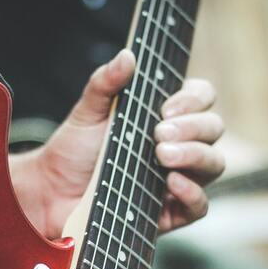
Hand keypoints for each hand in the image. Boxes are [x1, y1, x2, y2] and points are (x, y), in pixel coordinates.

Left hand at [9, 49, 224, 238]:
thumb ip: (106, 83)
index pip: (201, 98)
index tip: (165, 108)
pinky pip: (200, 206)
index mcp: (165, 117)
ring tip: (162, 155)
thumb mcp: (87, 112)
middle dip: (192, 127)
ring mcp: (177, 179)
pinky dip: (193, 193)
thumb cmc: (74, 151)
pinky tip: (172, 182)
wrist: (53, 193)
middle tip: (158, 132)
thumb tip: (127, 55)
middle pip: (213, 129)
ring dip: (195, 155)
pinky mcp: (170, 213)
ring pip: (214, 164)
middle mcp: (179, 145)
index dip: (193, 99)